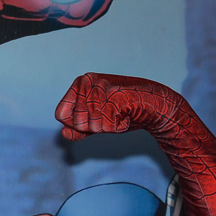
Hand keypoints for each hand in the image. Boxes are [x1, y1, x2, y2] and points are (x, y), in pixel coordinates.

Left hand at [55, 73, 186, 141]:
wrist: (156, 105)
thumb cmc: (126, 110)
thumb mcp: (98, 120)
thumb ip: (79, 129)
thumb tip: (64, 133)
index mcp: (80, 83)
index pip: (60, 114)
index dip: (75, 124)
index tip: (94, 117)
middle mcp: (87, 81)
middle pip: (76, 122)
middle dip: (94, 127)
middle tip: (111, 114)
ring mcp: (101, 88)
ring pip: (91, 125)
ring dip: (107, 127)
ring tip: (119, 114)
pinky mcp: (115, 96)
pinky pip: (106, 126)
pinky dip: (117, 127)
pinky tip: (126, 115)